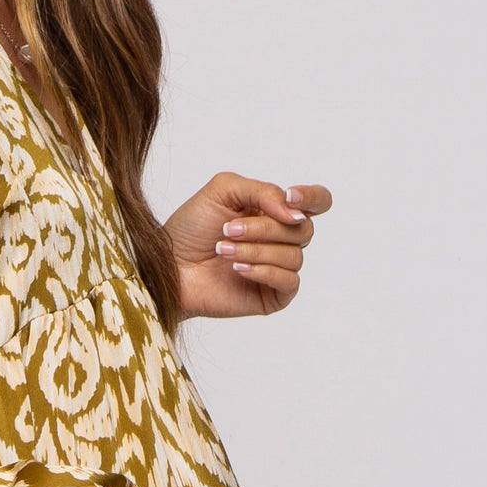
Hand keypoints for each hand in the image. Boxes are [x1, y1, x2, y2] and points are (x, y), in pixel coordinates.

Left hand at [163, 172, 332, 319]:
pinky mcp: (273, 296)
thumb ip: (262, 191)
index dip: (313, 197)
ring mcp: (278, 268)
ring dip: (256, 250)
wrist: (168, 266)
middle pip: (303, 229)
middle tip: (227, 230)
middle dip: (264, 228)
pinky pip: (289, 281)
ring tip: (223, 250)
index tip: (291, 197)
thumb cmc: (190, 230)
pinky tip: (238, 269)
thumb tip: (295, 213)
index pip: (317, 203)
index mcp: (275, 212)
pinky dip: (264, 271)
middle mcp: (281, 240)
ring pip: (294, 255)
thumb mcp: (223, 191)